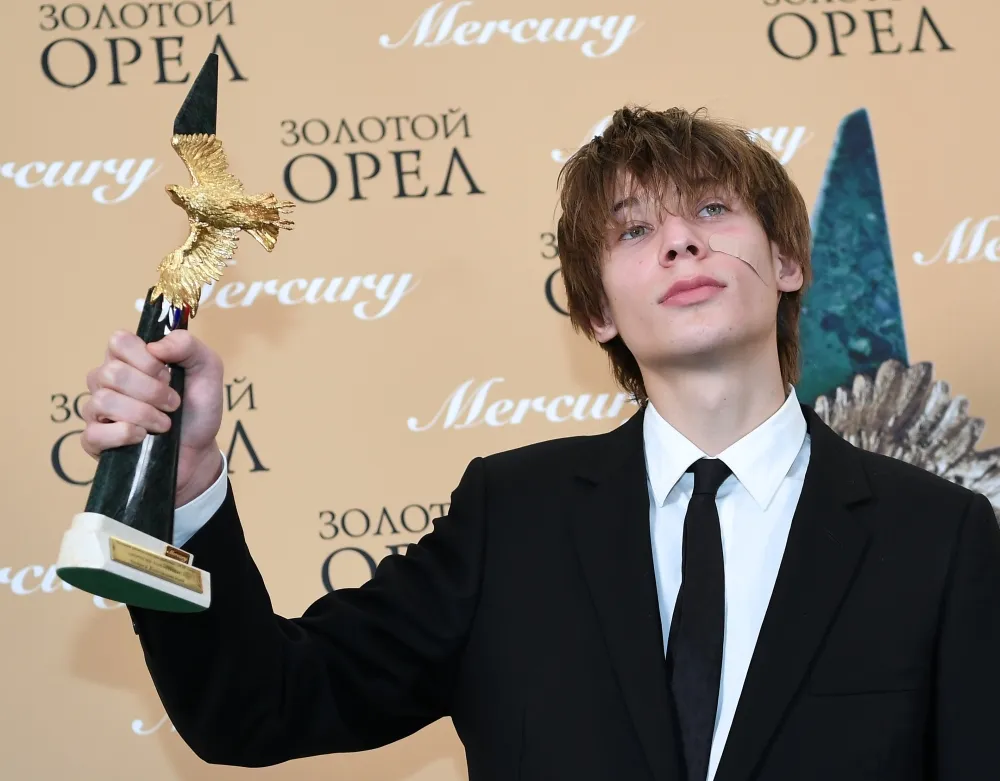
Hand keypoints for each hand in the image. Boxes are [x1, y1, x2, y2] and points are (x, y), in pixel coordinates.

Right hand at [81, 329, 224, 504]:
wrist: (198, 449)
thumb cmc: (197, 408)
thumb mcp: (207, 369)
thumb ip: (187, 345)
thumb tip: (154, 346)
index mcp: (128, 358)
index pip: (118, 341)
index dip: (147, 360)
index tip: (168, 375)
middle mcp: (107, 381)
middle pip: (112, 373)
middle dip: (151, 391)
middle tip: (173, 403)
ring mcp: (97, 410)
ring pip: (103, 401)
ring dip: (143, 414)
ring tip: (164, 424)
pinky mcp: (94, 440)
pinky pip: (94, 433)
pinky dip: (125, 435)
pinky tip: (142, 437)